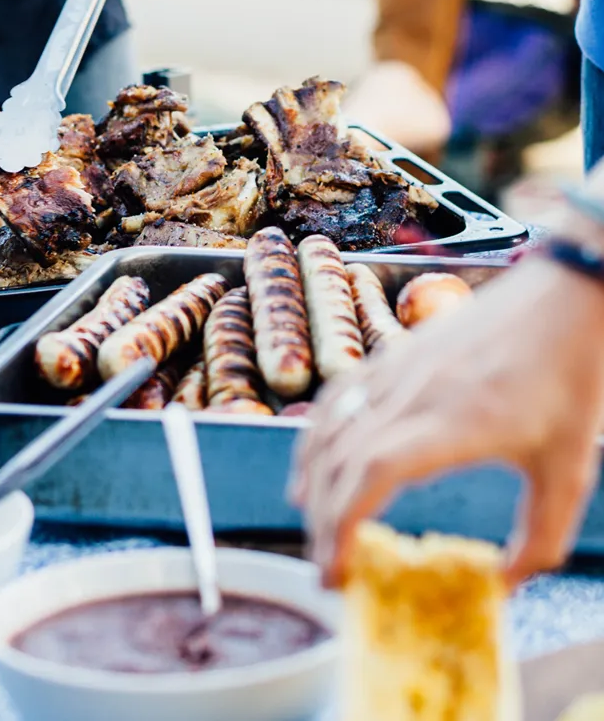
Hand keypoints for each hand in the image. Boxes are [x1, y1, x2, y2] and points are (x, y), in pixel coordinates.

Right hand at [293, 257, 603, 590]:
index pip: (373, 473)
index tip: (337, 569)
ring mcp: (393, 371)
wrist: (558, 299)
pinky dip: (314, 438)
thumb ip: (542, 535)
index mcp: (454, 423)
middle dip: (322, 521)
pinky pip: (334, 401)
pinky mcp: (389, 357)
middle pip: (339, 461)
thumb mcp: (570, 467)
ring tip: (312, 523)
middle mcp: (410, 395)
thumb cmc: (567, 378)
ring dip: (312, 482)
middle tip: (327, 565)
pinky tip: (315, 463)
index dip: (342, 524)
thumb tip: (506, 583)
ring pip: (327, 431)